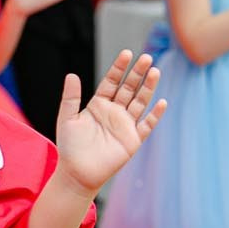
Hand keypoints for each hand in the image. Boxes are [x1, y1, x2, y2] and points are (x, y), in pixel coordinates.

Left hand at [54, 51, 166, 195]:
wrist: (77, 173)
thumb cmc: (70, 148)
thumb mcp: (67, 119)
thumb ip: (70, 97)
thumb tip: (72, 74)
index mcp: (99, 104)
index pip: (112, 81)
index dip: (119, 68)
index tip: (127, 54)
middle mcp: (114, 112)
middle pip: (129, 88)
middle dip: (137, 73)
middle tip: (146, 57)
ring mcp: (125, 125)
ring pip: (140, 102)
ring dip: (148, 88)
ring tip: (155, 71)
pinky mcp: (133, 140)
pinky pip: (146, 125)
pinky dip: (155, 115)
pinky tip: (161, 102)